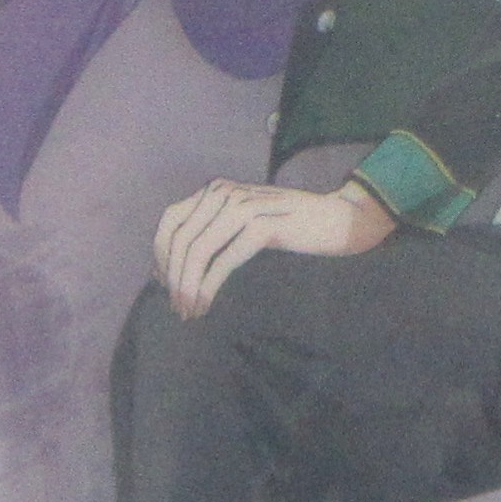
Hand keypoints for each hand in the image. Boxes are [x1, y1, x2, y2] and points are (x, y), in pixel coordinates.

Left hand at [152, 175, 394, 318]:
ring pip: (198, 252)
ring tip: (189, 311)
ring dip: (187, 286)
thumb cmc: (293, 225)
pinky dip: (208, 286)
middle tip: (177, 307)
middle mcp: (224, 193)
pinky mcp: (263, 227)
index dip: (160, 255)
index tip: (163, 284)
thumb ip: (215, 231)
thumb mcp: (246, 220)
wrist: (340, 217)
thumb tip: (174, 266)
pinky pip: (223, 261)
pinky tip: (205, 304)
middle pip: (180, 240)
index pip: (170, 220)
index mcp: (216, 190)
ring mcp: (243, 208)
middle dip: (173, 278)